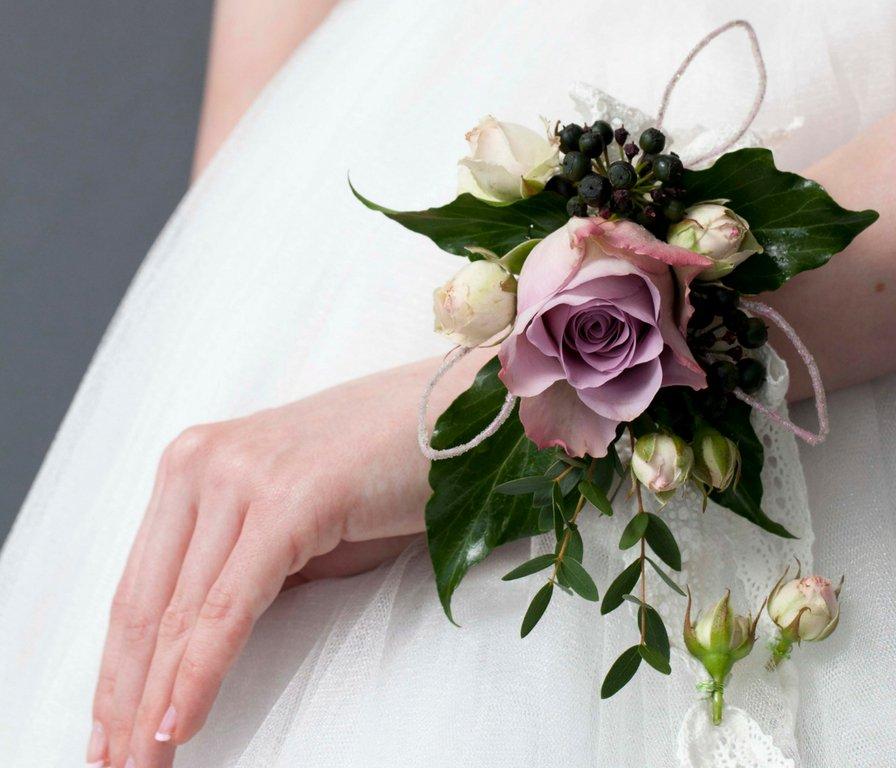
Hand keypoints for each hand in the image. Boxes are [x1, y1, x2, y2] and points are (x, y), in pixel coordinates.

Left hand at [85, 355, 478, 767]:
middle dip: (125, 697)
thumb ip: (246, 572)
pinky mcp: (285, 501)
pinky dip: (201, 672)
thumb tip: (205, 649)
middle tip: (115, 766)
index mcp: (196, 464)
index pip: (140, 586)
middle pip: (146, 605)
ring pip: (179, 613)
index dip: (119, 667)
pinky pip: (228, 608)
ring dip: (155, 700)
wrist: (461, 416)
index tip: (111, 729)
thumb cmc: (388, 471)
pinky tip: (181, 721)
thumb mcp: (298, 523)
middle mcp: (204, 463)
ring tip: (143, 763)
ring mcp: (241, 476)